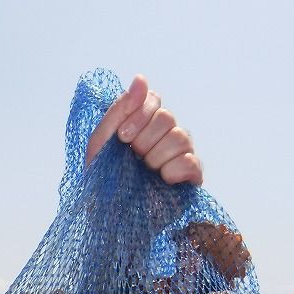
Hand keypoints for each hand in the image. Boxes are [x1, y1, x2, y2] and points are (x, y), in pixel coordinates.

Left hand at [86, 74, 202, 185]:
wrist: (107, 216)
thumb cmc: (102, 178)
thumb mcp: (102, 140)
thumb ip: (119, 108)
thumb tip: (141, 78)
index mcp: (144, 124)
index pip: (154, 100)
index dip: (139, 115)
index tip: (122, 138)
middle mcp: (165, 135)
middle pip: (168, 118)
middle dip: (144, 140)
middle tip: (133, 158)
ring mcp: (180, 155)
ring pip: (182, 137)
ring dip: (156, 157)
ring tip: (146, 172)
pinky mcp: (190, 178)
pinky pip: (192, 162)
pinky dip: (173, 170)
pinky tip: (162, 180)